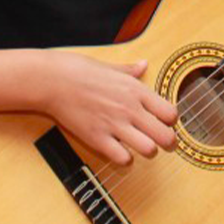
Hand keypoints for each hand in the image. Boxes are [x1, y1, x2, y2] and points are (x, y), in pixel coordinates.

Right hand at [40, 52, 177, 165]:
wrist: (52, 80)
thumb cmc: (79, 70)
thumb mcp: (110, 66)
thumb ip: (130, 70)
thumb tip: (144, 64)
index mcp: (135, 89)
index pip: (170, 113)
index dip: (171, 121)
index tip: (164, 121)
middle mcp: (129, 108)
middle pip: (166, 136)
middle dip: (169, 142)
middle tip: (162, 142)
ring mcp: (114, 125)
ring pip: (149, 150)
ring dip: (148, 151)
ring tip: (141, 146)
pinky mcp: (98, 139)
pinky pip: (123, 158)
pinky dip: (125, 159)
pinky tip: (120, 150)